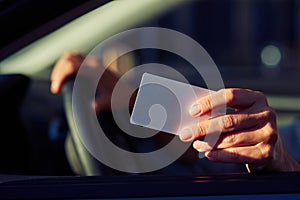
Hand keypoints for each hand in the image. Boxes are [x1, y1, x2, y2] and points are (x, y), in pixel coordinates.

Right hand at [50, 52, 118, 111]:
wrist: (132, 92)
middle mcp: (94, 64)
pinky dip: (68, 64)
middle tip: (55, 85)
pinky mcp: (95, 64)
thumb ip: (100, 104)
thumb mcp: (110, 102)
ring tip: (58, 80)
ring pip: (72, 56)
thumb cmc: (121, 98)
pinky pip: (77, 58)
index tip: (57, 89)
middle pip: (68, 58)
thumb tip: (92, 108)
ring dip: (61, 66)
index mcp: (96, 71)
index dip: (60, 76)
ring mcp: (95, 62)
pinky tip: (67, 76)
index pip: (71, 67)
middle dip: (58, 71)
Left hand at [178, 88, 299, 171]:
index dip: (209, 103)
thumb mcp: (238, 113)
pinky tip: (208, 153)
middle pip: (228, 120)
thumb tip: (192, 116)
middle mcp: (265, 114)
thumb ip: (221, 111)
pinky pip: (237, 155)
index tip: (192, 111)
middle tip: (186, 134)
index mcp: (256, 98)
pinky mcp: (266, 153)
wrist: (270, 149)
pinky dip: (219, 155)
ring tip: (196, 144)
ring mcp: (268, 134)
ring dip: (208, 143)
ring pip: (231, 139)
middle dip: (202, 128)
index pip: (230, 96)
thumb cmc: (246, 126)